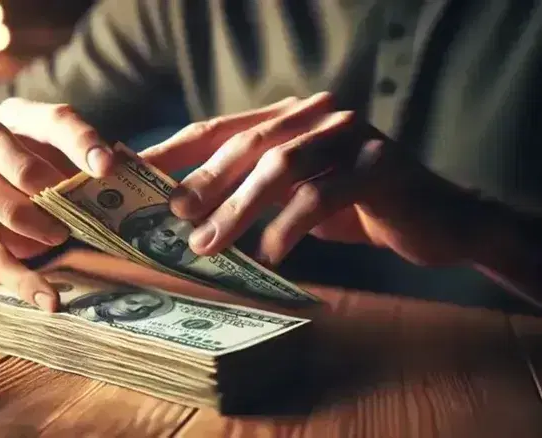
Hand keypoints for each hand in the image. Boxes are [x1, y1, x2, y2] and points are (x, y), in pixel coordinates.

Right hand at [0, 99, 115, 310]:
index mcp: (24, 118)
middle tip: (64, 198)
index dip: (79, 141)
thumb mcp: (82, 173)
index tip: (108, 166)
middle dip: (31, 170)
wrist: (8, 207)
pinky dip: (15, 276)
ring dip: (17, 212)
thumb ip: (108, 176)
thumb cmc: (60, 184)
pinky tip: (48, 297)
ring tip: (57, 238)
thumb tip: (161, 191)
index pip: (51, 119)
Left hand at [142, 92, 479, 267]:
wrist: (437, 221)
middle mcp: (317, 118)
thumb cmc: (356, 210)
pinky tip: (269, 257)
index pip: (221, 129)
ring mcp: (350, 135)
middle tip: (173, 216)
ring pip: (281, 165)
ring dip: (239, 208)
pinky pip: (322, 194)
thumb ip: (253, 196)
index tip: (136, 174)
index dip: (176, 150)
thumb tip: (188, 220)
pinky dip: (288, 227)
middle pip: (248, 143)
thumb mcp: (295, 199)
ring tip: (207, 245)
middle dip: (205, 181)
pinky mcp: (378, 164)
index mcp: (290, 120)